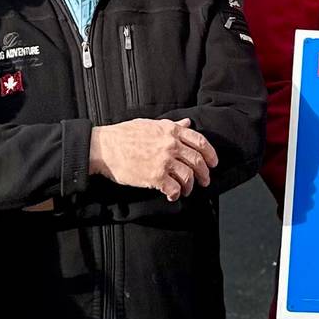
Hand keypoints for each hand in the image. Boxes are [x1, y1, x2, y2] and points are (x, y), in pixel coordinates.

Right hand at [89, 118, 218, 199]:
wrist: (105, 148)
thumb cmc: (124, 135)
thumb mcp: (150, 124)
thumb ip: (172, 125)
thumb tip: (187, 122)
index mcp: (171, 131)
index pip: (200, 142)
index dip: (210, 154)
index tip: (213, 162)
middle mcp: (171, 145)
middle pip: (197, 161)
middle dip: (204, 173)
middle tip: (205, 181)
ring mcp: (164, 161)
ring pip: (188, 176)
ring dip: (190, 186)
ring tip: (186, 190)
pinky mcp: (155, 177)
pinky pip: (174, 188)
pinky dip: (176, 194)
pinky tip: (173, 195)